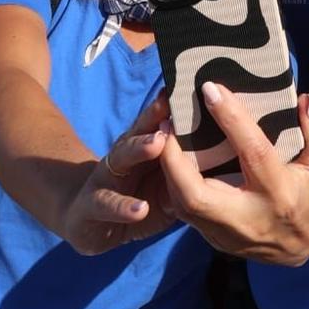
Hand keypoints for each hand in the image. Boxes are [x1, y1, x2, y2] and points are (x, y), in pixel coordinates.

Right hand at [60, 95, 177, 255]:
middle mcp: (122, 156)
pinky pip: (108, 204)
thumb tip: (222, 155)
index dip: (172, 107)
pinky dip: (123, 207)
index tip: (189, 87)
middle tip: (172, 105)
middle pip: (139, 131)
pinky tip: (140, 208)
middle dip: (154, 117)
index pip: (158, 123)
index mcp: (142, 149)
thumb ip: (184, 170)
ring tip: (157, 143)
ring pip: (120, 158)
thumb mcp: (164, 185)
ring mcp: (104, 178)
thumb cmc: (136, 197)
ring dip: (138, 149)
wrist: (86, 221)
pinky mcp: (91, 205)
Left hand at [158, 84, 308, 265]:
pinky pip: (187, 214)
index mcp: (279, 193)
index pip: (251, 151)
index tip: (210, 89)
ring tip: (164, 138)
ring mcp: (229, 235)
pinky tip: (172, 162)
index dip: (231, 119)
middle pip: (197, 194)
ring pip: (184, 207)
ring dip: (169, 171)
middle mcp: (250, 217)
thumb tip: (304, 100)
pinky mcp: (216, 241)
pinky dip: (176, 186)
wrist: (302, 249)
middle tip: (167, 125)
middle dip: (174, 159)